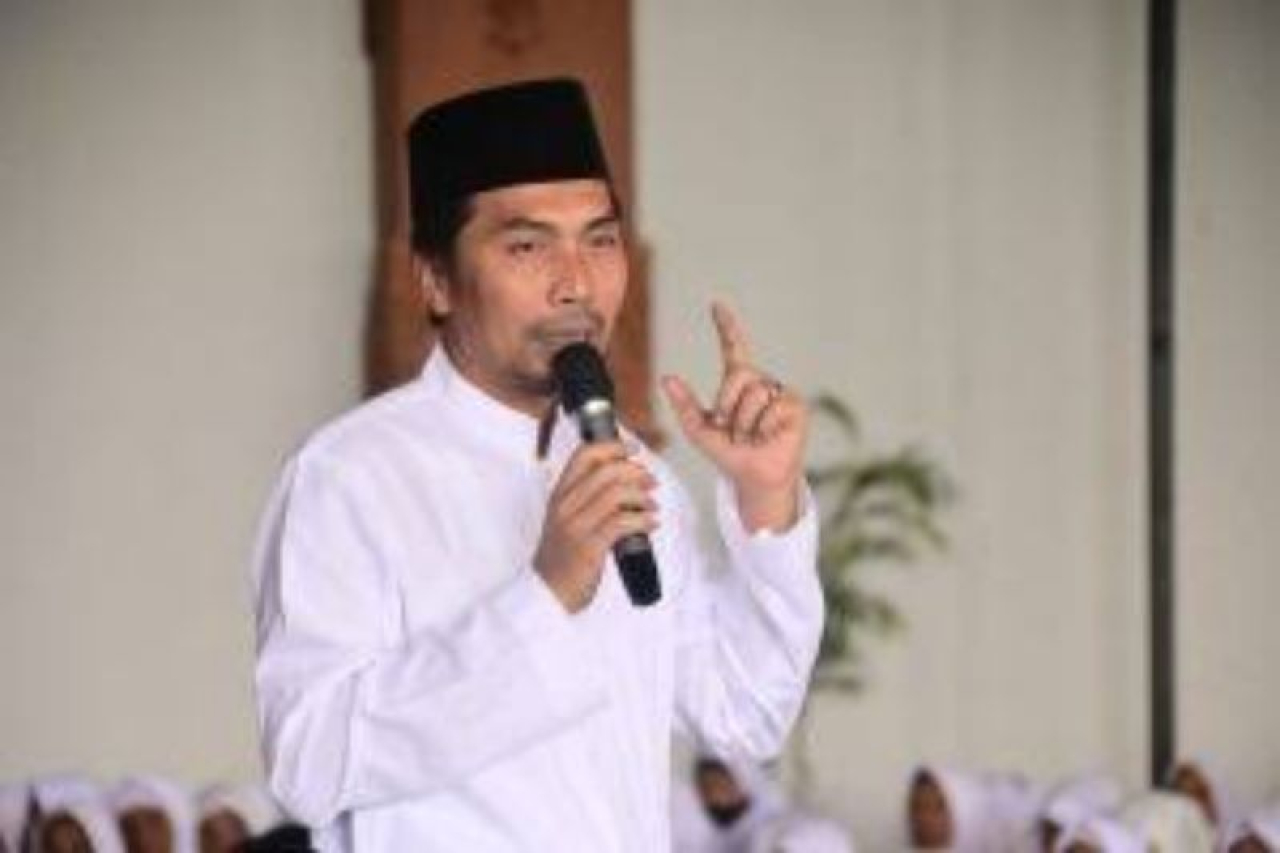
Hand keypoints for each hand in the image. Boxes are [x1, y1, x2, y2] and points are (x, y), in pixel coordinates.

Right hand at [533, 441, 659, 612]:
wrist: (546, 592)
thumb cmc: (563, 556)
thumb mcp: (566, 519)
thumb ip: (587, 498)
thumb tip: (625, 481)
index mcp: (559, 494)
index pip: (584, 455)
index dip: (613, 446)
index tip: (633, 450)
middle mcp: (565, 505)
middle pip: (607, 471)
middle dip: (636, 472)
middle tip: (651, 482)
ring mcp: (576, 526)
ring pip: (616, 494)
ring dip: (643, 497)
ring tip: (652, 507)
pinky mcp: (589, 547)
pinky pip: (622, 522)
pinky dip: (643, 520)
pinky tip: (651, 524)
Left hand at [660, 301, 808, 531]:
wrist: (754, 479)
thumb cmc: (730, 456)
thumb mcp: (699, 431)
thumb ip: (684, 405)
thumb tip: (666, 378)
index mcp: (739, 385)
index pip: (733, 349)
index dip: (726, 327)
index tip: (716, 306)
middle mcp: (761, 383)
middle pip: (738, 375)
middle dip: (728, 405)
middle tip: (733, 430)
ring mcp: (779, 394)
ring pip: (754, 392)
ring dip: (744, 421)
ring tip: (751, 437)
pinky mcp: (795, 406)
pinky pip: (771, 406)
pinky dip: (762, 426)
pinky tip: (768, 438)